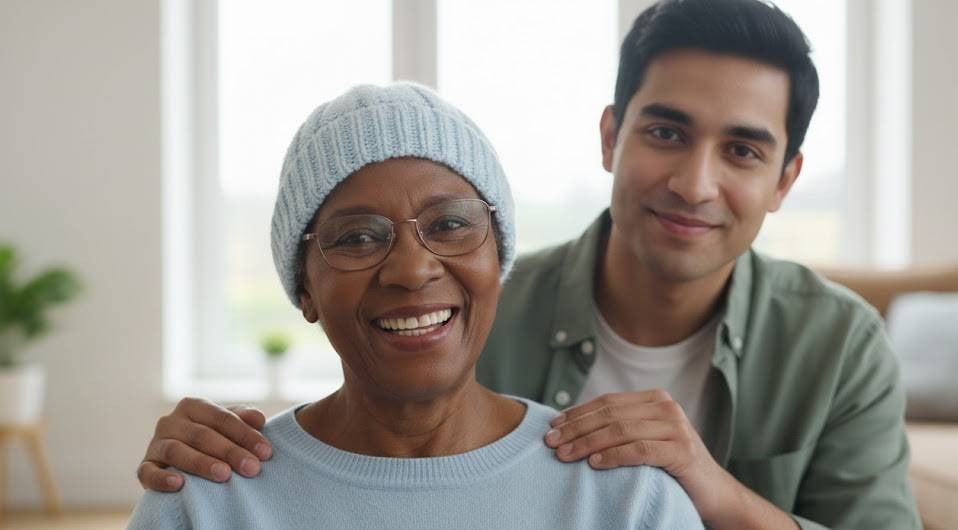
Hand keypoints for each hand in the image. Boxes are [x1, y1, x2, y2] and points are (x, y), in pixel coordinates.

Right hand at [137, 397, 271, 491]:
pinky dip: (162, 478)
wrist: (178, 461)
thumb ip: (242, 419)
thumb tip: (259, 419)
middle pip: (202, 435)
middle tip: (252, 468)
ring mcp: (155, 444)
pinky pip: (148, 472)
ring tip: (224, 475)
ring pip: (176, 451)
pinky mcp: (144, 467)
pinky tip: (179, 484)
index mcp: (193, 405)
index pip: (222, 418)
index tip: (266, 452)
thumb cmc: (211, 439)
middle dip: (230, 451)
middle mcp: (171, 421)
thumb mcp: (227, 426)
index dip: (245, 434)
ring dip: (201, 463)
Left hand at [544, 390, 796, 528]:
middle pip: (610, 414)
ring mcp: (676, 428)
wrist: (714, 493)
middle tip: (550, 442)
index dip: (577, 413)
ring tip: (564, 454)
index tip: (552, 426)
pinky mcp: (682, 451)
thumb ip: (620, 427)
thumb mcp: (645, 439)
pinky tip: (593, 463)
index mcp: (655, 399)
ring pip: (620, 430)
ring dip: (587, 442)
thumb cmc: (672, 468)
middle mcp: (667, 407)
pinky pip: (639, 450)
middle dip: (576, 428)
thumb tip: (571, 426)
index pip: (607, 402)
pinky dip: (613, 456)